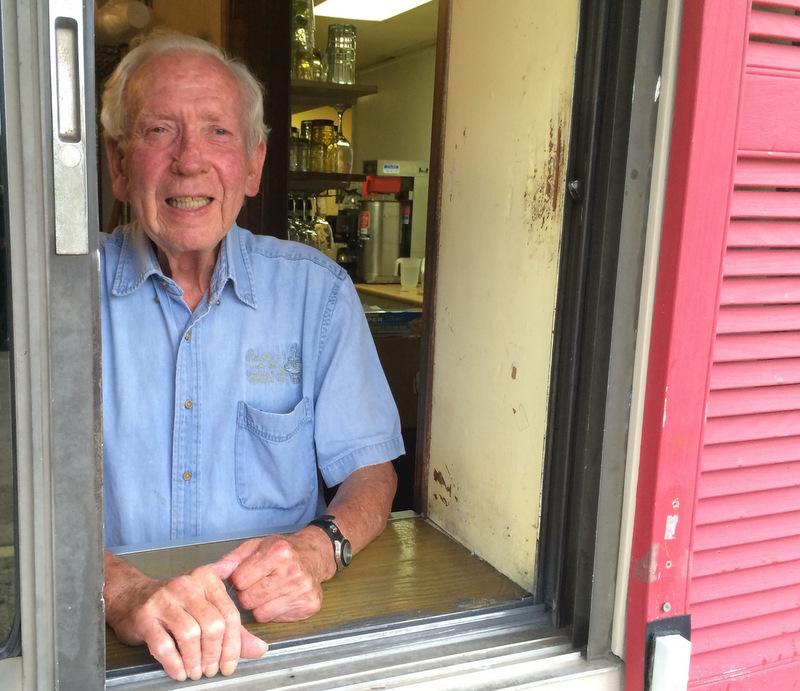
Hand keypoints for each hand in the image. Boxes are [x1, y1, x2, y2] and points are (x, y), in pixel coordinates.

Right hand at [105, 561, 267, 680]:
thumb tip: (260, 649)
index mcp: (208, 579)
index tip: (230, 665)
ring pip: (190, 634)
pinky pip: (164, 644)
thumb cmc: (177, 605)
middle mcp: (188, 584)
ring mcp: (165, 599)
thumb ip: (234, 630)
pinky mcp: (145, 616)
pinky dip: (175, 663)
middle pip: (212, 625)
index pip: (230, 614)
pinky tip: (180, 672)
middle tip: (211, 670)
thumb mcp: (207, 610)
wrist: (132, 598)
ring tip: (195, 672)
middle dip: (214, 654)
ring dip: (195, 660)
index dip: (233, 645)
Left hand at [218, 528, 335, 622]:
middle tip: (257, 585)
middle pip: (249, 600)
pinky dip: (274, 611)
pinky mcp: (309, 605)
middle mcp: (292, 572)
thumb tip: (213, 572)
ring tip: (268, 591)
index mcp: (278, 553)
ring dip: (260, 605)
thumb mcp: (257, 545)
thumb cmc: (281, 550)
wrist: (315, 554)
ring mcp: (303, 591)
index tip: (246, 576)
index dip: (239, 580)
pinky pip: (276, 619)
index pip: (240, 581)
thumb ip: (233, 559)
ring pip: (261, 614)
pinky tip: (281, 598)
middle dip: (248, 595)